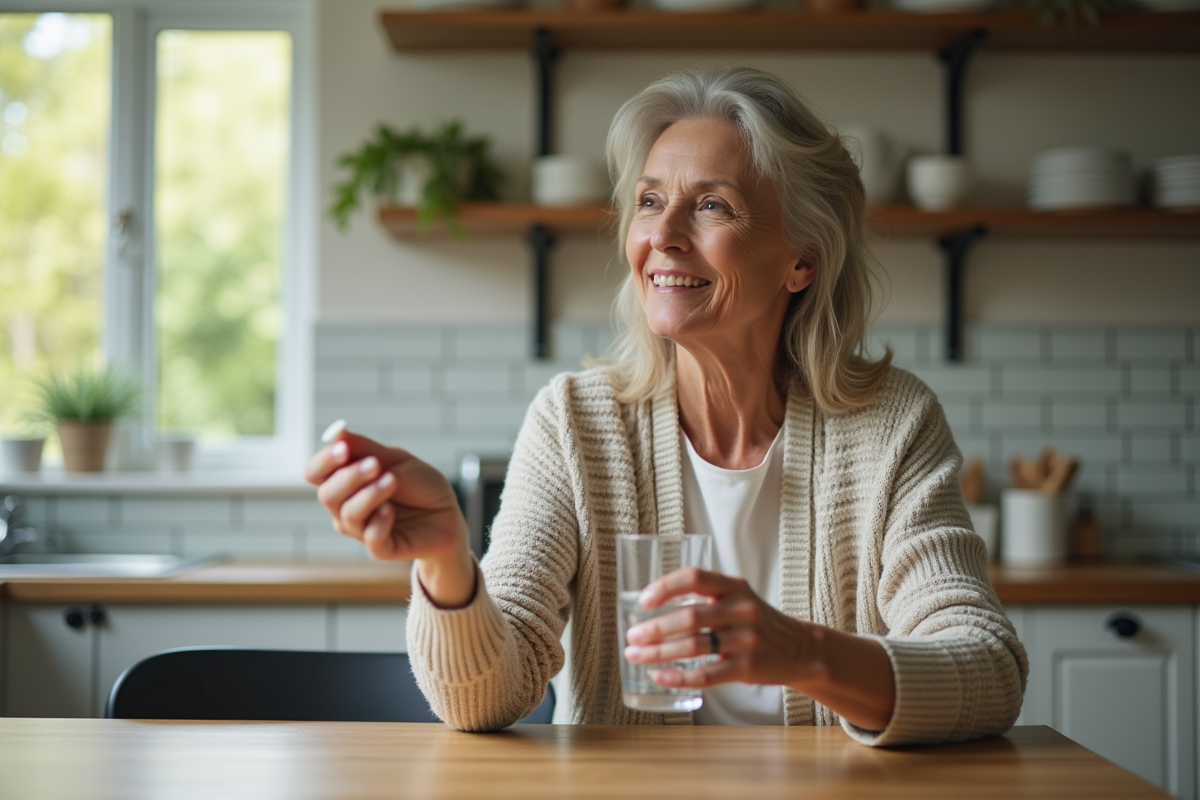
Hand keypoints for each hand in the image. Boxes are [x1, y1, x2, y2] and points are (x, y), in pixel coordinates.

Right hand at [304, 432, 474, 605]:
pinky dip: (380, 521)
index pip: (316, 472)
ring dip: (370, 495)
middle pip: (327, 495)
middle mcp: (346, 507)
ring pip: (348, 515)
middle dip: (350, 477)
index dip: (324, 461)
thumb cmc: (420, 485)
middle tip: (376, 465)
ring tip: (392, 481)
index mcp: (346, 482)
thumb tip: (336, 433)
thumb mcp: (397, 459)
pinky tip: (392, 510)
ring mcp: (362, 529)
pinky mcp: (381, 548)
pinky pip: (371, 537)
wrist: (449, 514)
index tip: (343, 449)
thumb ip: (366, 449)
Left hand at [624, 567, 896, 730]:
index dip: (665, 587)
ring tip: (636, 656)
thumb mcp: (738, 597)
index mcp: (734, 586)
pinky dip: (679, 676)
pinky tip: (660, 676)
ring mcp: (746, 639)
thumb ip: (704, 595)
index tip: (642, 601)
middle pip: (689, 617)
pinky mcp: (748, 667)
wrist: (800, 649)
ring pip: (694, 647)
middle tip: (631, 636)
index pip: (694, 577)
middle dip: (654, 628)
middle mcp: (741, 609)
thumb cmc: (757, 622)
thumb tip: (651, 602)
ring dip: (659, 653)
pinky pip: (707, 675)